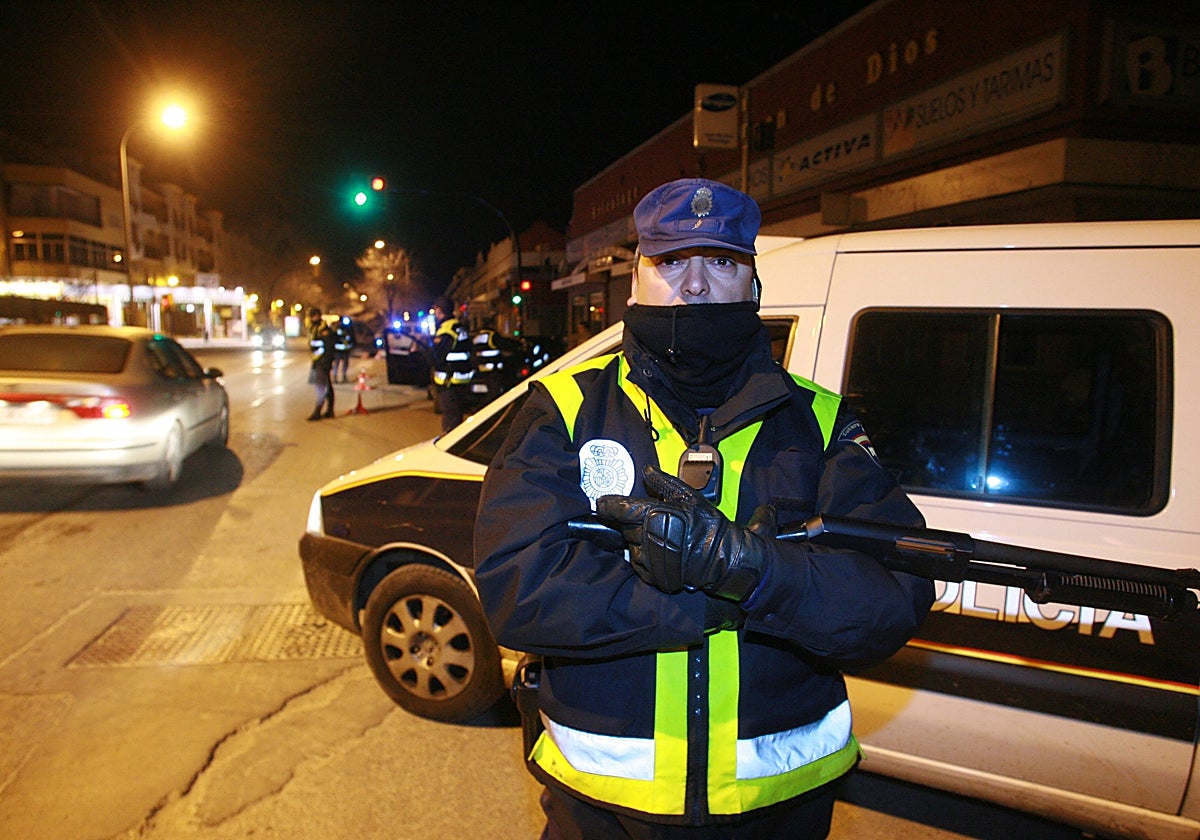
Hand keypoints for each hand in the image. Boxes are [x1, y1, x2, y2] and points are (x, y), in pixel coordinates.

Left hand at [597, 465, 773, 602]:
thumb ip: (663, 482)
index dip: (607, 505)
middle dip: (632, 522)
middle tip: (652, 521)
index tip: (602, 504)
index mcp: (652, 515)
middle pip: (624, 527)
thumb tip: (648, 470)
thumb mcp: (687, 496)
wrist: (723, 557)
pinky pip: (638, 564)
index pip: (617, 509)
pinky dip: (645, 557)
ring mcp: (649, 558)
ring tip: (662, 537)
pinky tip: (662, 552)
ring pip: (630, 546)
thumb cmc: (707, 525)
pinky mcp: (653, 575)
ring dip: (639, 540)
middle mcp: (646, 537)